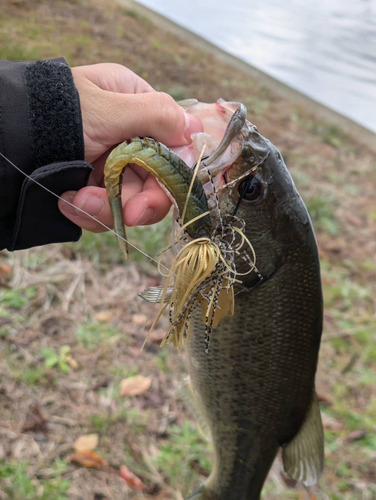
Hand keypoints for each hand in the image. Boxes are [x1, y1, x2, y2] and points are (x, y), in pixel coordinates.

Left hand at [58, 63, 201, 231]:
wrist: (5, 143)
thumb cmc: (56, 113)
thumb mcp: (107, 109)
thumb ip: (155, 115)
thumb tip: (194, 128)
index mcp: (135, 106)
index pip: (172, 146)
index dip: (173, 175)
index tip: (167, 194)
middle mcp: (127, 137)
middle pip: (155, 181)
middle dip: (140, 201)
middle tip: (129, 215)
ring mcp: (109, 165)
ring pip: (130, 201)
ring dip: (108, 209)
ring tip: (79, 202)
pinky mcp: (92, 187)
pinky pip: (105, 210)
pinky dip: (89, 212)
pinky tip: (70, 203)